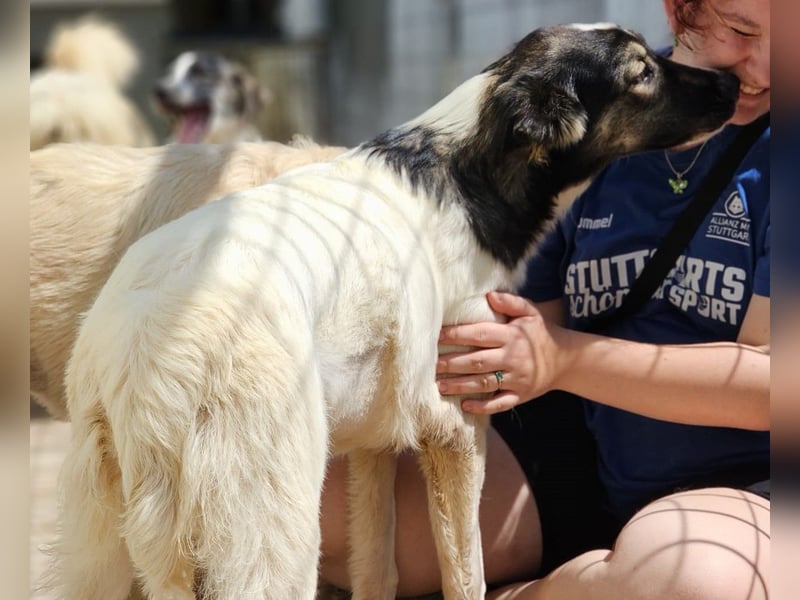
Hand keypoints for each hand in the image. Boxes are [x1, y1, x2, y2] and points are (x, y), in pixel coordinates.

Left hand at [436, 291, 570, 413]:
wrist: (565, 360)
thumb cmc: (540, 333)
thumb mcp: (530, 313)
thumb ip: (511, 302)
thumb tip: (490, 295)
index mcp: (512, 336)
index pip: (480, 334)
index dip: (457, 335)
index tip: (437, 336)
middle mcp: (513, 358)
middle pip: (477, 361)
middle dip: (452, 363)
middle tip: (431, 364)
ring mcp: (517, 379)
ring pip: (484, 383)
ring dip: (460, 385)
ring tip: (439, 385)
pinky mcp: (520, 396)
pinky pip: (500, 403)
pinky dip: (483, 406)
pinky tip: (465, 405)